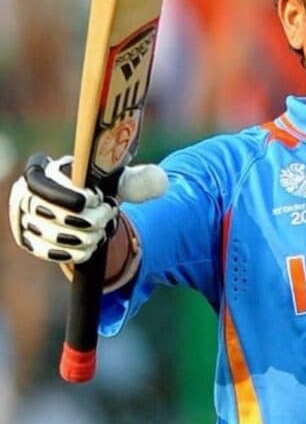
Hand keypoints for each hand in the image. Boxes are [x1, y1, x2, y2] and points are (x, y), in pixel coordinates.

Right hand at [9, 154, 166, 264]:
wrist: (87, 211)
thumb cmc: (103, 189)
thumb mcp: (121, 181)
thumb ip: (141, 179)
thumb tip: (161, 182)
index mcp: (47, 171)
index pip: (42, 181)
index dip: (69, 194)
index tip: (96, 199)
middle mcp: (28, 194)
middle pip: (55, 213)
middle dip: (89, 219)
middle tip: (107, 215)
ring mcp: (26, 220)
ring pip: (54, 235)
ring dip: (85, 236)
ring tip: (101, 230)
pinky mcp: (30, 241)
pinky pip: (50, 252)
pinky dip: (75, 252)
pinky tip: (90, 245)